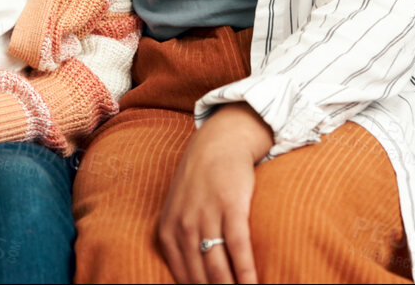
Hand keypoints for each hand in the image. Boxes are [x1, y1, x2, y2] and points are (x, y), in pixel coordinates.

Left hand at [158, 103, 274, 284]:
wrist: (218, 143)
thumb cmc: (200, 182)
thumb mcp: (178, 211)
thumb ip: (180, 242)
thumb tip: (191, 278)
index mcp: (168, 231)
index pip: (182, 278)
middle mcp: (184, 227)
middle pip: (201, 277)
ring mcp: (207, 216)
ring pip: (218, 268)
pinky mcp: (231, 207)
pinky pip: (238, 247)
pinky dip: (246, 271)